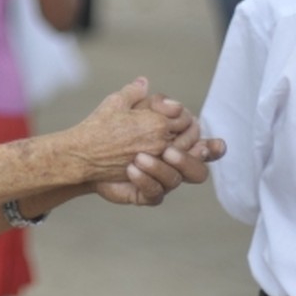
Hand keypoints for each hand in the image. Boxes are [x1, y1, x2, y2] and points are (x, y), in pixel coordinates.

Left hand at [91, 96, 223, 204]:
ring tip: (138, 158)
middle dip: (189, 160)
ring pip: (176, 180)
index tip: (212, 144)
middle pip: (198, 169)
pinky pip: (155, 194)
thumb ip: (149, 101)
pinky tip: (131, 169)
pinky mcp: (145, 194)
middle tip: (168, 150)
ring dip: (160, 168)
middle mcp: (171, 163)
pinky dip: (145, 180)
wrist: (82, 152)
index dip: (212, 148)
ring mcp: (159, 180)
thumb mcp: (123, 105)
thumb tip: (173, 103)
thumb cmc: (106, 126)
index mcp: (173, 140)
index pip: (201, 144)